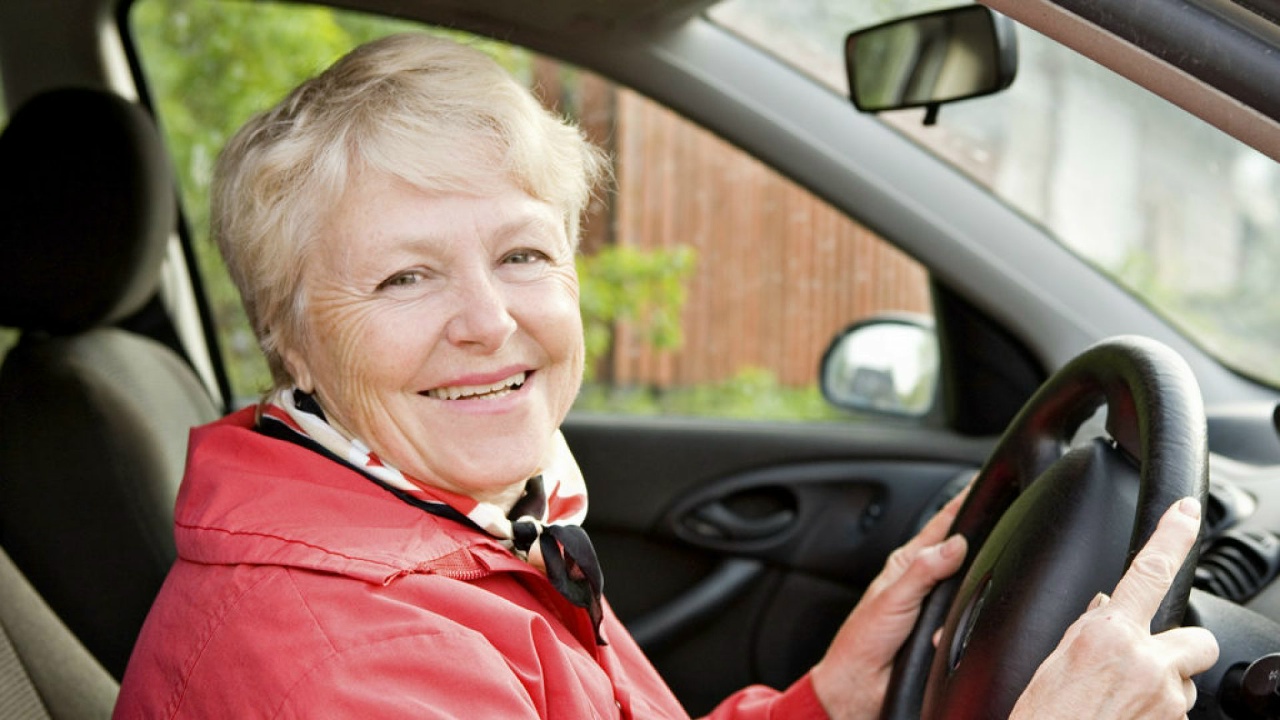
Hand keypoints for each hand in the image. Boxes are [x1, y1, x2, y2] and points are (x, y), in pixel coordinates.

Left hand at [810, 489, 968, 719]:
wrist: (860, 686)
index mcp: (908, 564)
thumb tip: (955, 545)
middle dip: (979, 550)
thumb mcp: (893, 598)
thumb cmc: (863, 639)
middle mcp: (924, 581)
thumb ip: (924, 571)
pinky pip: (965, 624)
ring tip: (958, 604)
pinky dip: (960, 631)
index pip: (940, 526)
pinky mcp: (943, 632)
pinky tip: (942, 638)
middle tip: (1000, 535)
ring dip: (968, 600)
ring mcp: (935, 607)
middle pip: (962, 555)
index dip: (960, 506)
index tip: (979, 486)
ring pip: (968, 590)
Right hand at [1010, 497, 1219, 718]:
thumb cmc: (1042, 718)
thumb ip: (1088, 631)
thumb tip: (1109, 611)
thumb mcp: (1054, 663)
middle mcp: (1145, 662)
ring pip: (1184, 683)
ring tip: (1121, 707)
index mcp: (1106, 635)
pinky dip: (1155, 717)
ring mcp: (1165, 700)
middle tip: (1148, 665)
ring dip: (1162, 691)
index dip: (1172, 536)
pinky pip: (1177, 714)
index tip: (1188, 512)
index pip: (1148, 571)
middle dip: (1177, 650)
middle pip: (1194, 639)